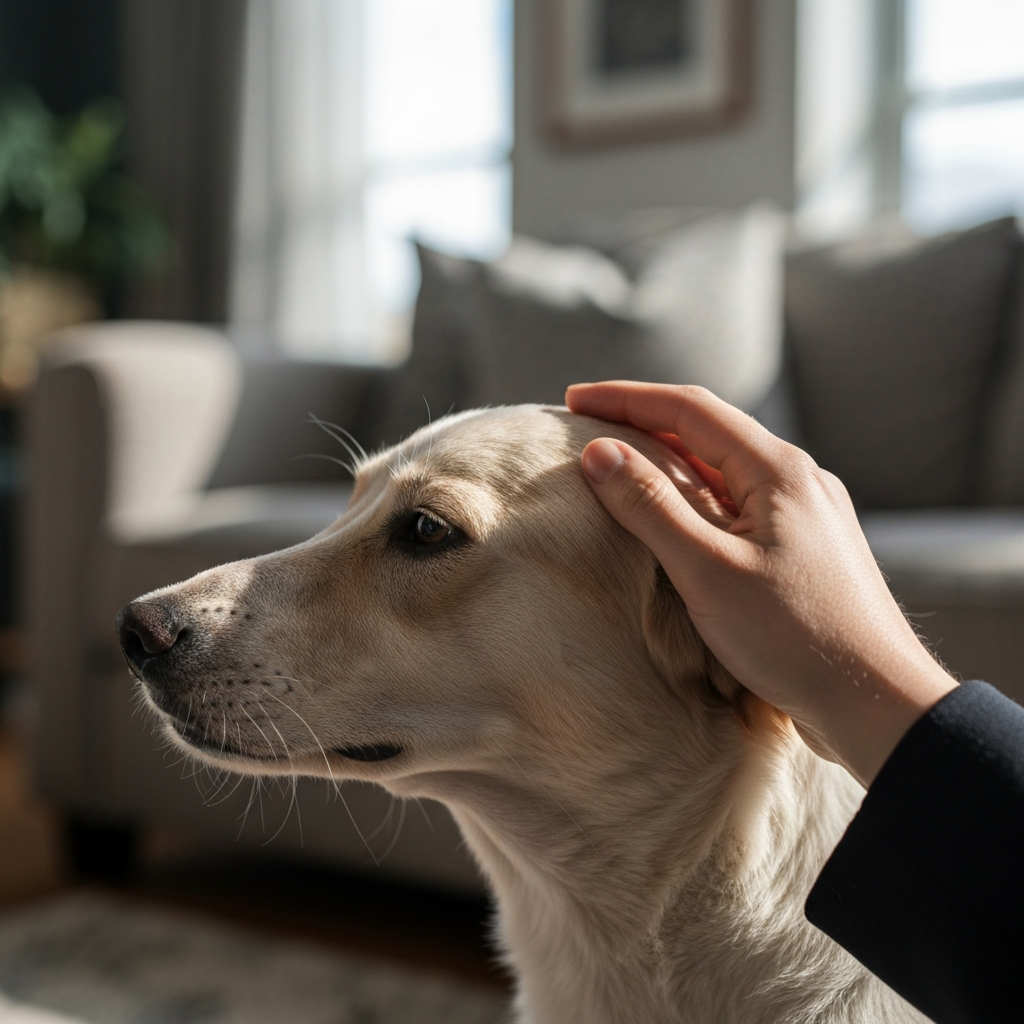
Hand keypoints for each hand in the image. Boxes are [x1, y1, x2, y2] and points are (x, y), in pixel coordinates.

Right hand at [566, 381, 956, 787]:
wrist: (877, 701)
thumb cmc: (795, 637)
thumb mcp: (707, 570)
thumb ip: (650, 506)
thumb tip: (599, 452)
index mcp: (778, 470)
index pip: (689, 409)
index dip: (626, 399)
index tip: (574, 399)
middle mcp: (797, 480)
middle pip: (708, 432)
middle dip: (644, 424)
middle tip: (589, 428)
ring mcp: (806, 514)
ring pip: (725, 471)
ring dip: (670, 463)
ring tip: (620, 468)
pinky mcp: (805, 548)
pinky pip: (739, 505)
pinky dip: (696, 499)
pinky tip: (676, 519)